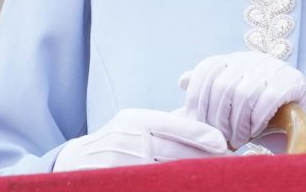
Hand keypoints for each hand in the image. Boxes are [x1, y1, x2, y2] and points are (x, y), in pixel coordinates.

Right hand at [52, 108, 227, 170]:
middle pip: (175, 152)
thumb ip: (168, 122)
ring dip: (191, 176)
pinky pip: (152, 184)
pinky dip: (171, 185)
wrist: (76, 161)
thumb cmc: (118, 139)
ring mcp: (122, 162)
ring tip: (213, 177)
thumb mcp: (138, 122)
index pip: (175, 125)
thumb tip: (207, 121)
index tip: (222, 143)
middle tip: (228, 163)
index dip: (201, 134)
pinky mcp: (116, 181)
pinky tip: (187, 185)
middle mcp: (129, 139)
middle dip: (204, 159)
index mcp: (138, 120)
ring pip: (166, 172)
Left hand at [178, 51, 305, 151]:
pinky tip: (255, 131)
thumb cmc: (254, 118)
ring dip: (237, 123)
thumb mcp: (227, 107)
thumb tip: (183, 80)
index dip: (198, 98)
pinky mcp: (293, 79)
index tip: (199, 125)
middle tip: (222, 140)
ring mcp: (274, 66)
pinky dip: (257, 119)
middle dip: (218, 119)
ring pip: (244, 93)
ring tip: (238, 140)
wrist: (294, 126)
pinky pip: (268, 98)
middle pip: (223, 85)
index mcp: (234, 60)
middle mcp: (252, 58)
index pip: (207, 69)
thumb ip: (207, 94)